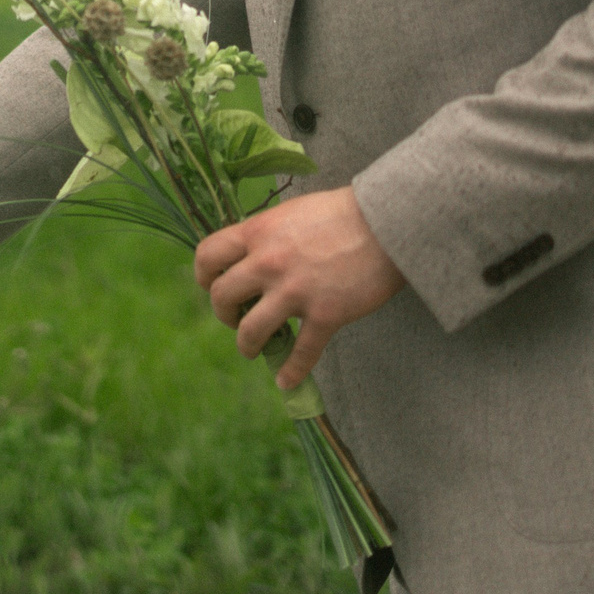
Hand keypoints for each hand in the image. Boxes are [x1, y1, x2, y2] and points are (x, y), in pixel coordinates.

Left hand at [193, 186, 405, 390]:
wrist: (389, 222)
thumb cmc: (342, 213)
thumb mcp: (291, 213)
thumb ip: (266, 235)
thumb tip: (247, 256)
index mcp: (259, 232)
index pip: (207, 255)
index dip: (204, 276)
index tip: (213, 286)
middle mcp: (269, 262)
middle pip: (221, 297)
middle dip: (224, 313)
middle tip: (237, 317)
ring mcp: (296, 290)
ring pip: (250, 331)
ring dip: (247, 345)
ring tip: (254, 348)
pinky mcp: (326, 314)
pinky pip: (301, 353)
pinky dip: (291, 372)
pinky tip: (287, 381)